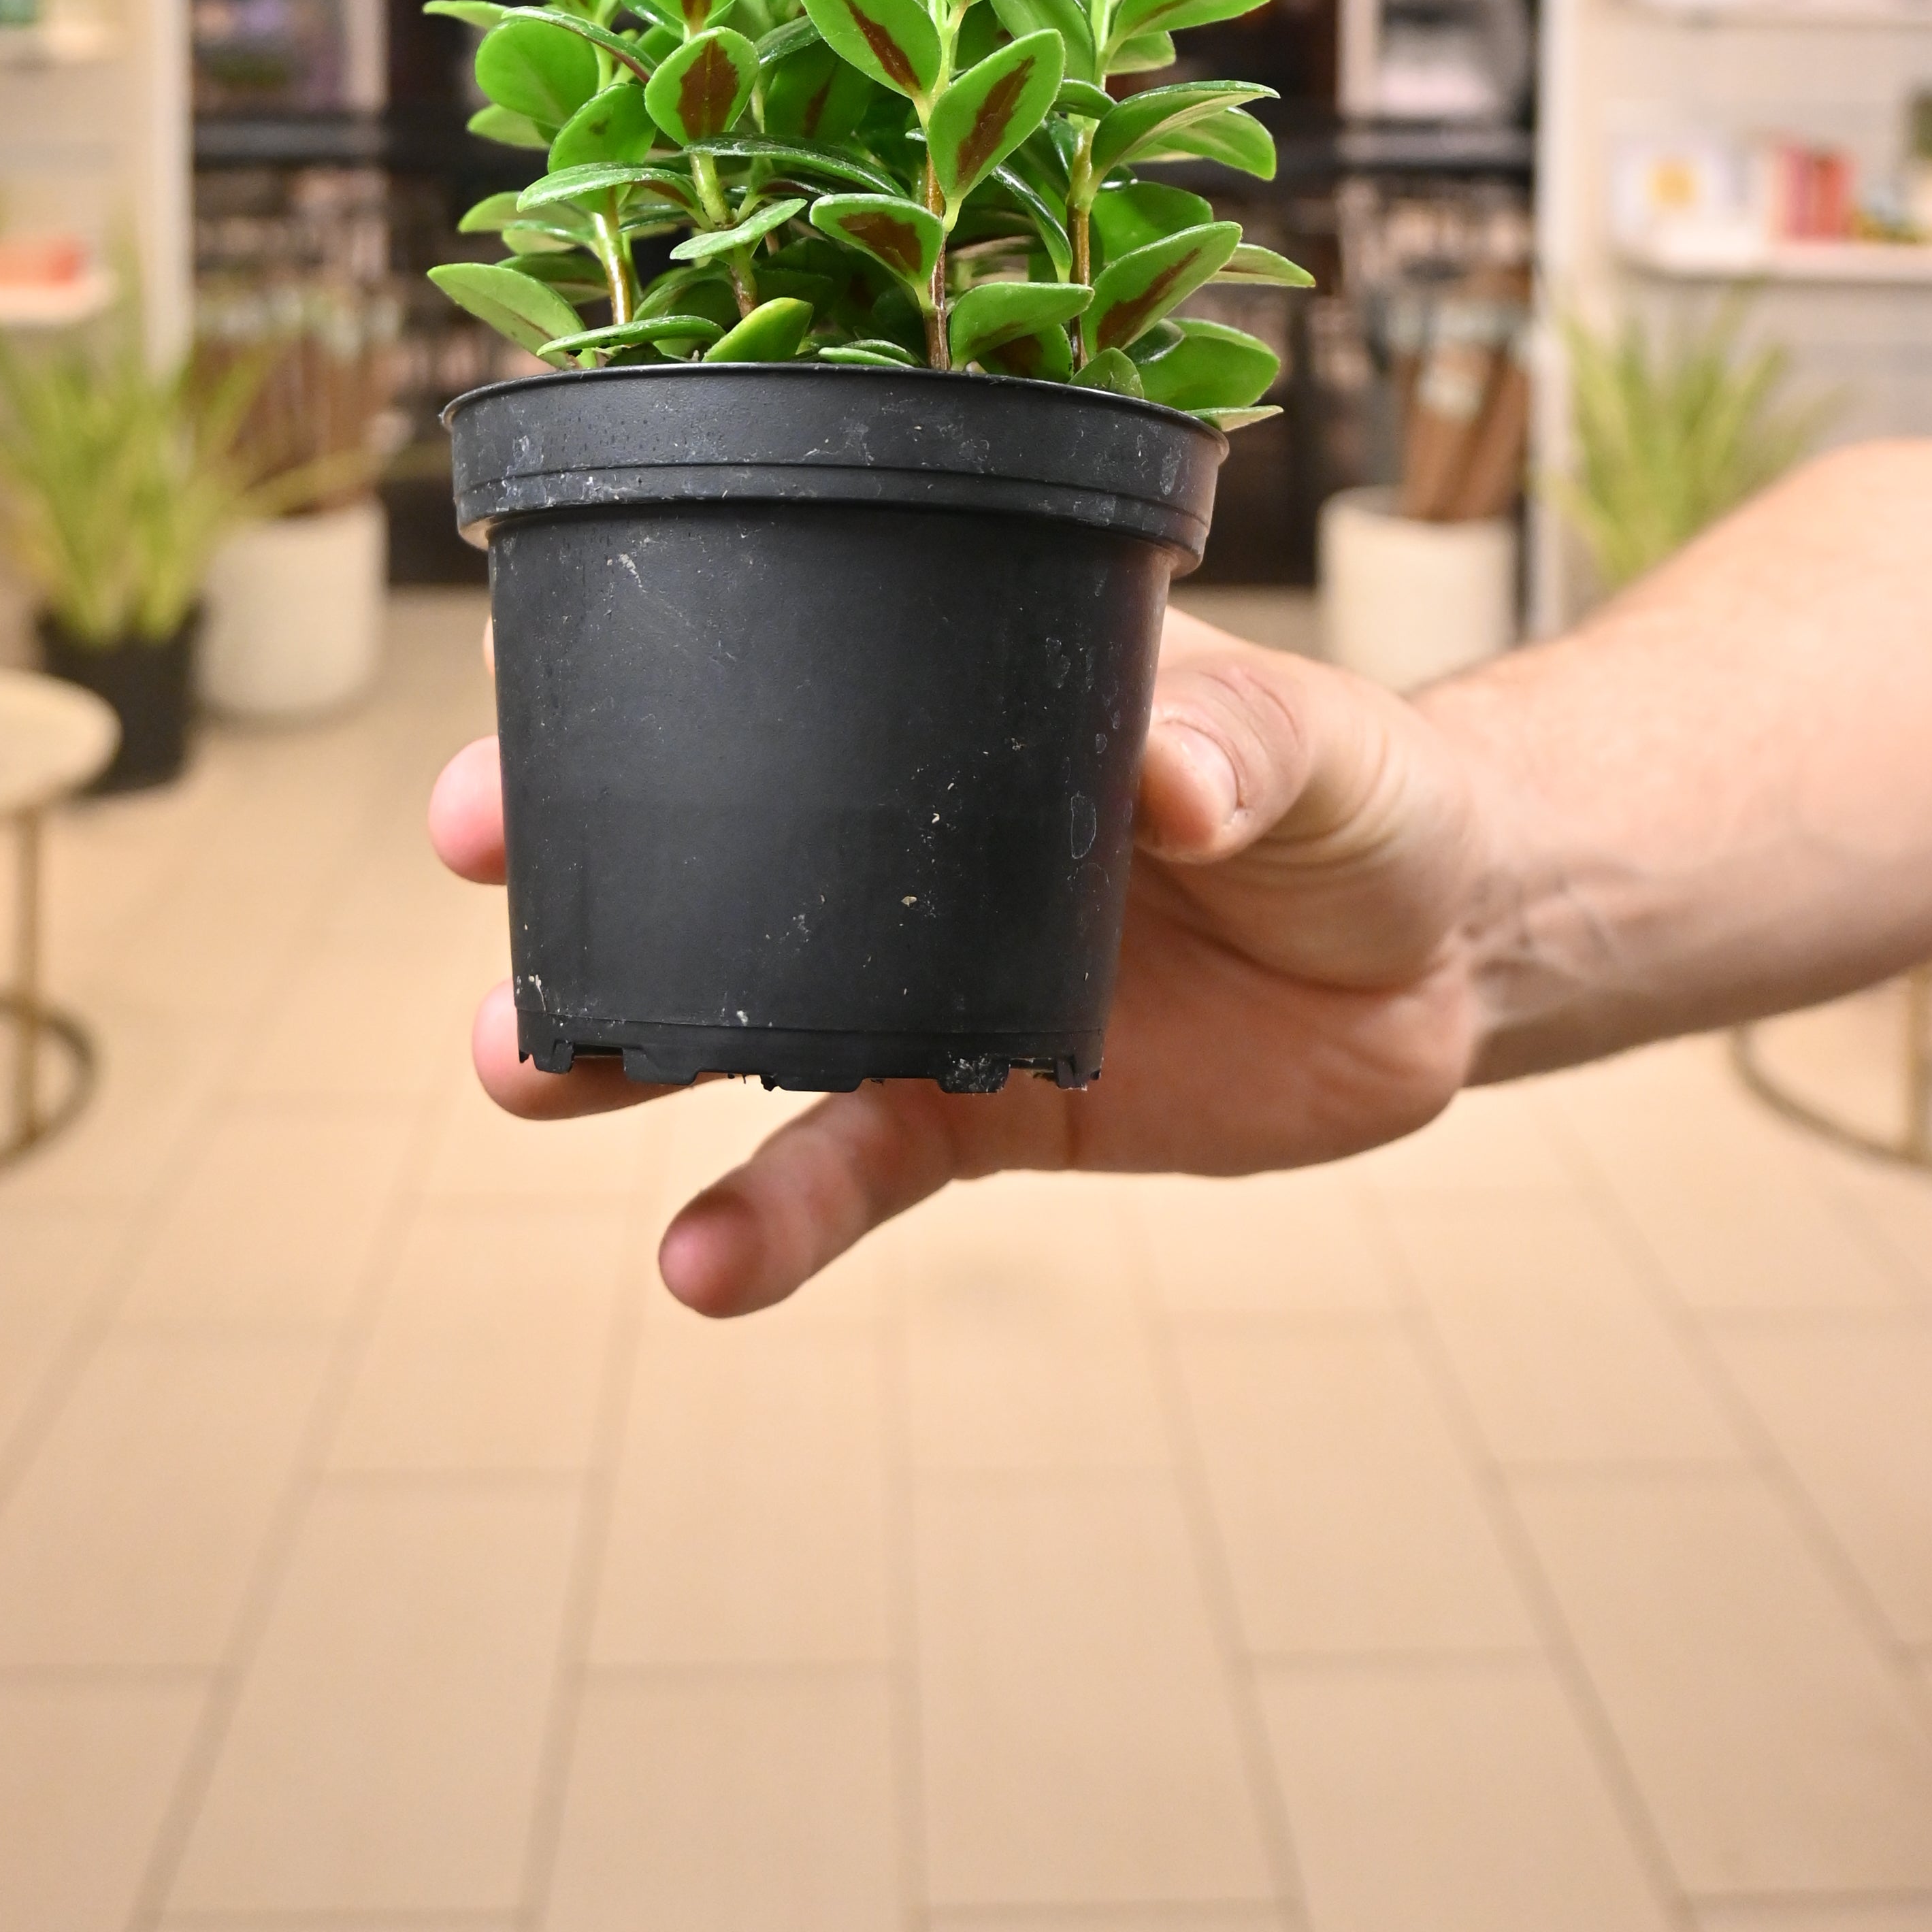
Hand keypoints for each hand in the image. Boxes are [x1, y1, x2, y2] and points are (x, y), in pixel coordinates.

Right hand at [428, 606, 1490, 1317]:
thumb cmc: (1368, 797)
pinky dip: (770, 1222)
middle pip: (713, 845)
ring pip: (739, 1019)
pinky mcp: (984, 1114)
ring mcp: (933, 981)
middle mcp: (918, 842)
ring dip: (622, 1045)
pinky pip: (850, 1171)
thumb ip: (1246, 749)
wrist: (1449, 960)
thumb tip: (1167, 782)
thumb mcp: (1325, 746)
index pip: (787, 663)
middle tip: (482, 866)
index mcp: (973, 706)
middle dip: (578, 853)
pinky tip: (699, 1268)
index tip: (531, 690)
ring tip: (522, 1070)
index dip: (646, 670)